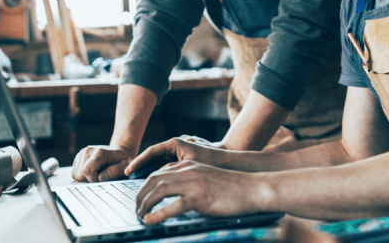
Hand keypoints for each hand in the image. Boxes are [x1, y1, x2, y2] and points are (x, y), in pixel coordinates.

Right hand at [72, 144, 135, 181]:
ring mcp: (82, 153)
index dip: (93, 181)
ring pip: (76, 175)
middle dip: (90, 180)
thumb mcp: (124, 167)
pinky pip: (75, 173)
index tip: (102, 182)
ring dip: (86, 178)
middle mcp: (88, 150)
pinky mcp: (79, 157)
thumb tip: (100, 178)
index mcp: (99, 152)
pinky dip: (83, 176)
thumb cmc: (122, 161)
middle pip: (80, 174)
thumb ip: (114, 172)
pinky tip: (93, 171)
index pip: (87, 170)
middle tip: (101, 176)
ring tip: (98, 173)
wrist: (119, 152)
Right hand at [124, 137, 225, 176]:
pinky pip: (168, 165)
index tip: (128, 170)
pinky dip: (162, 173)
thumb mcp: (188, 166)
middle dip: (142, 167)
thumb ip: (171, 170)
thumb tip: (157, 176)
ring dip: (151, 171)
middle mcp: (176, 144)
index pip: (151, 151)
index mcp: (175, 143)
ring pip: (161, 162)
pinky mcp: (184, 158)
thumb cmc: (211, 160)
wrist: (229, 160)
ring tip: (141, 183)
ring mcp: (180, 151)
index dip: (138, 162)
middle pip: (154, 156)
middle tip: (130, 177)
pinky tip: (158, 184)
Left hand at [135, 161, 259, 223]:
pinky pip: (173, 206)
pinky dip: (158, 214)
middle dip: (140, 195)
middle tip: (136, 209)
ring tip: (140, 216)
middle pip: (154, 180)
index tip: (139, 198)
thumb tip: (174, 195)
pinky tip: (150, 221)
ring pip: (159, 190)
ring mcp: (193, 183)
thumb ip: (189, 181)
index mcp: (188, 166)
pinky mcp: (200, 197)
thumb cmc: (231, 187)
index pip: (158, 172)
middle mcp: (188, 171)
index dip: (144, 185)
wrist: (252, 188)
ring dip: (145, 204)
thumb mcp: (206, 177)